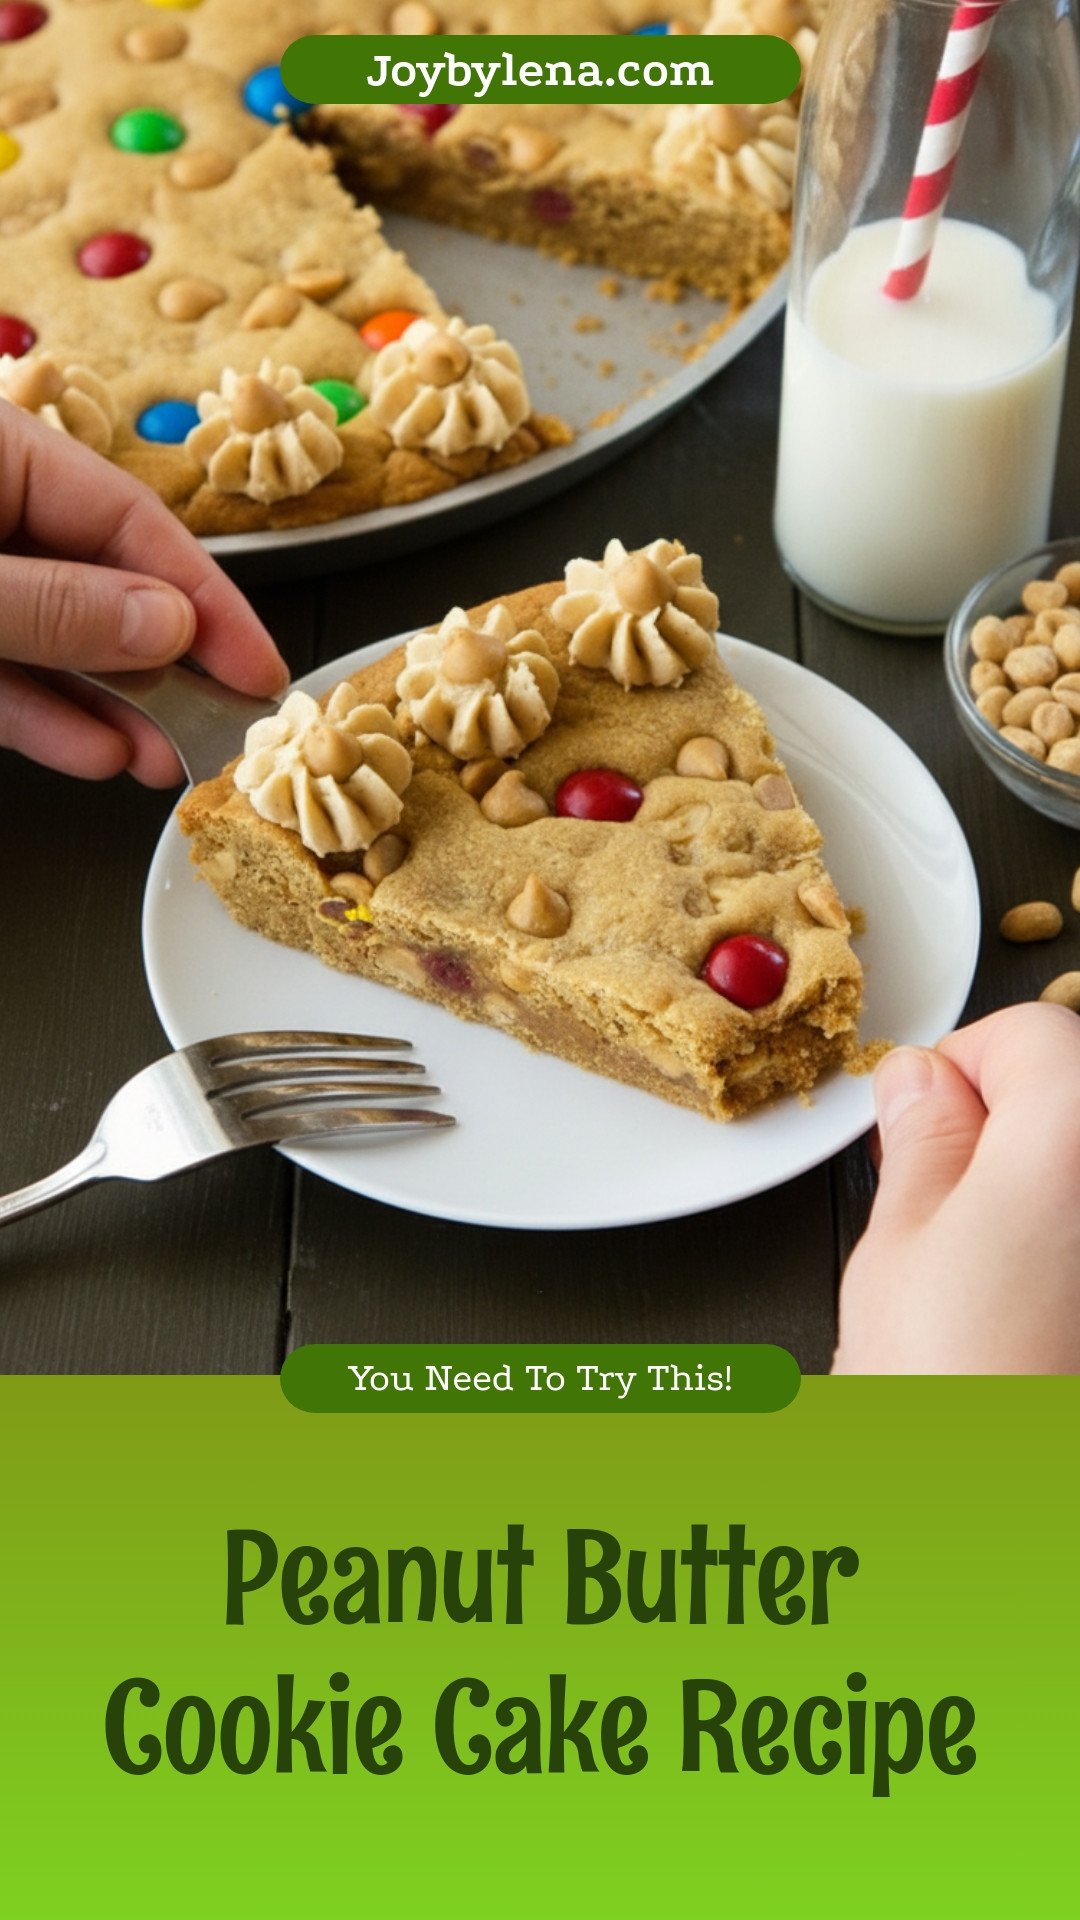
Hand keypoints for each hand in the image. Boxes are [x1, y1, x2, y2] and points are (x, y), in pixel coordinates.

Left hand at [0, 405, 287, 783]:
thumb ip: (56, 606)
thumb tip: (170, 625)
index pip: (129, 516)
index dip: (205, 597)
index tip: (257, 670)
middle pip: (100, 579)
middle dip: (163, 664)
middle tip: (221, 728)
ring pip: (51, 638)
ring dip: (110, 705)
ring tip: (163, 759)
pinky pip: (0, 671)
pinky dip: (44, 716)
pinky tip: (92, 752)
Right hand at [833, 1003, 1079, 1373]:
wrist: (1008, 1539)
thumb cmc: (956, 1401)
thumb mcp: (900, 1246)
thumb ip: (920, 1141)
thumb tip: (917, 1084)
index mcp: (1074, 1130)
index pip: (1030, 1034)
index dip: (961, 1071)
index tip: (919, 1122)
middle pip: (1076, 1098)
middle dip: (1007, 1128)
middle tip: (942, 1204)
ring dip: (1043, 1199)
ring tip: (985, 1278)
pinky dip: (1062, 1253)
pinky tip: (1030, 1312)